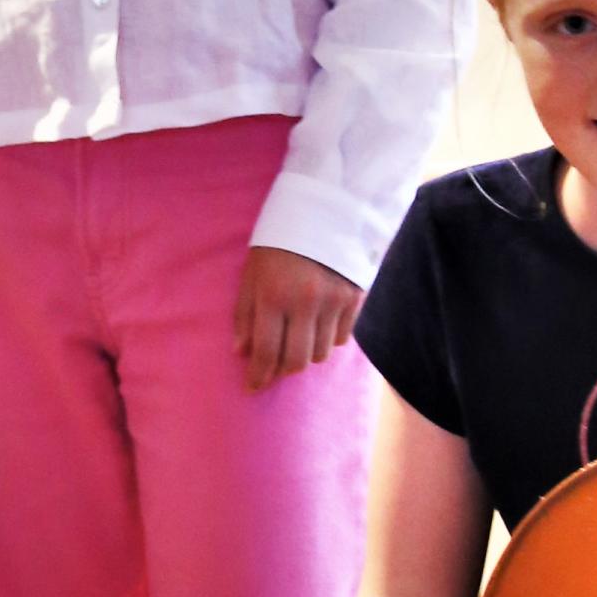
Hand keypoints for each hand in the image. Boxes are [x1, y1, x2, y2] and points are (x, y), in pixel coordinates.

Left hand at [233, 246, 363, 391]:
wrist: (325, 210)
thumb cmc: (278, 242)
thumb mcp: (252, 271)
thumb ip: (245, 313)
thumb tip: (242, 351)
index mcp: (273, 295)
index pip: (266, 352)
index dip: (258, 376)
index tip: (253, 387)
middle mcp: (304, 303)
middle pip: (297, 361)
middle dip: (283, 369)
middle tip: (276, 365)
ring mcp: (333, 302)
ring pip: (321, 354)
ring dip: (306, 353)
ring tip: (298, 339)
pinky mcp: (354, 299)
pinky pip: (341, 338)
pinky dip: (328, 340)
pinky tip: (318, 326)